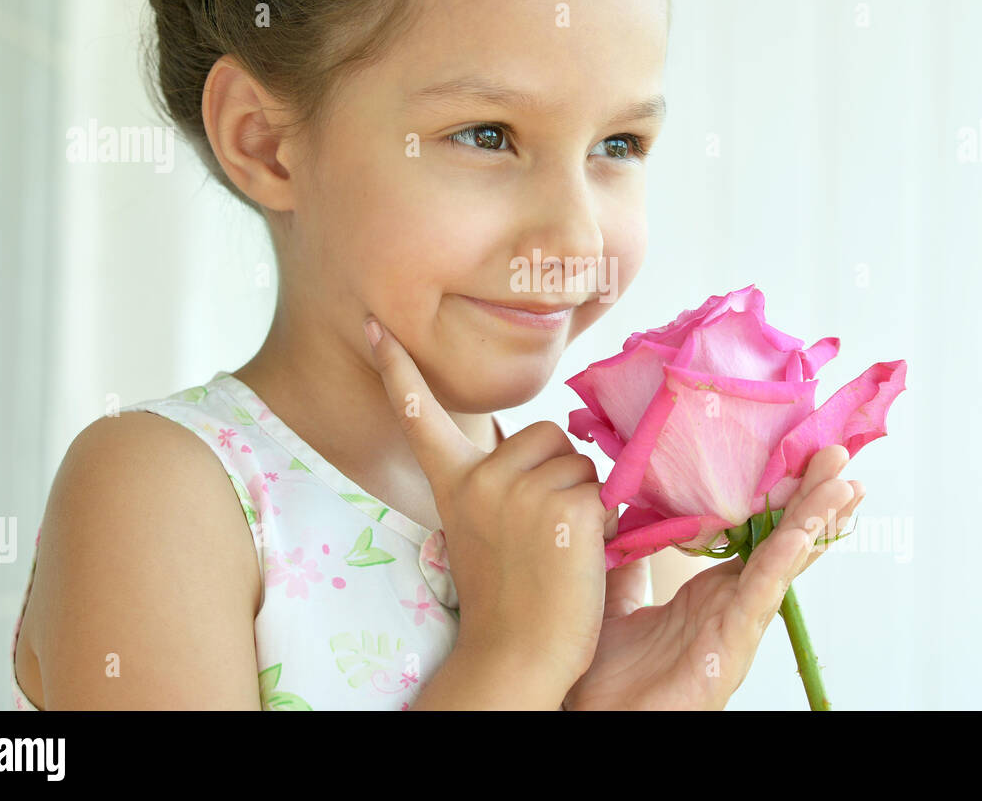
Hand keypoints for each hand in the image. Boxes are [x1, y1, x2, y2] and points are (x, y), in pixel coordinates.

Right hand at [363, 314, 615, 691]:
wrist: (516, 654)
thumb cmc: (510, 596)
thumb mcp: (488, 529)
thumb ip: (508, 482)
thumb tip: (561, 441)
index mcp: (456, 483)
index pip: (420, 415)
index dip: (396, 369)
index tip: (375, 326)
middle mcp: (482, 479)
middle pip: (547, 435)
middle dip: (559, 472)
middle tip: (543, 528)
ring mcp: (521, 491)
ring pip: (581, 462)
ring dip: (583, 497)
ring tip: (558, 546)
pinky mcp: (565, 508)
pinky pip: (605, 492)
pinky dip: (605, 522)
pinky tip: (578, 557)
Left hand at [562, 444, 861, 710]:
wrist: (590, 717)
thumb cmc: (602, 670)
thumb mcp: (614, 594)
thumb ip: (626, 554)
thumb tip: (619, 503)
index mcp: (709, 590)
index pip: (754, 534)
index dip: (776, 496)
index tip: (796, 454)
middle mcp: (731, 603)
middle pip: (781, 540)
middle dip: (812, 498)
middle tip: (837, 454)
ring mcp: (736, 624)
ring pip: (783, 562)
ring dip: (816, 522)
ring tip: (846, 486)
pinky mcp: (732, 646)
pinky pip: (761, 595)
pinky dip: (784, 562)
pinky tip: (804, 536)